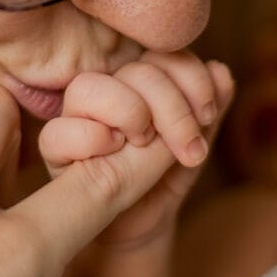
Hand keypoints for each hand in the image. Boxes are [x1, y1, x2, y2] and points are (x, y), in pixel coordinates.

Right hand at [39, 51, 234, 247]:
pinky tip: (113, 152)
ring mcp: (76, 117)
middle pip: (134, 71)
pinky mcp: (55, 149)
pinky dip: (92, 139)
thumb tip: (221, 72)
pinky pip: (58, 131)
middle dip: (172, 108)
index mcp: (139, 80)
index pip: (161, 54)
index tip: (207, 116)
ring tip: (143, 143)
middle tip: (188, 146)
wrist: (144, 222)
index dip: (191, 78)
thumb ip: (210, 108)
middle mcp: (107, 90)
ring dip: (127, 113)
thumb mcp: (196, 143)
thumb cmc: (165, 176)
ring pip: (88, 87)